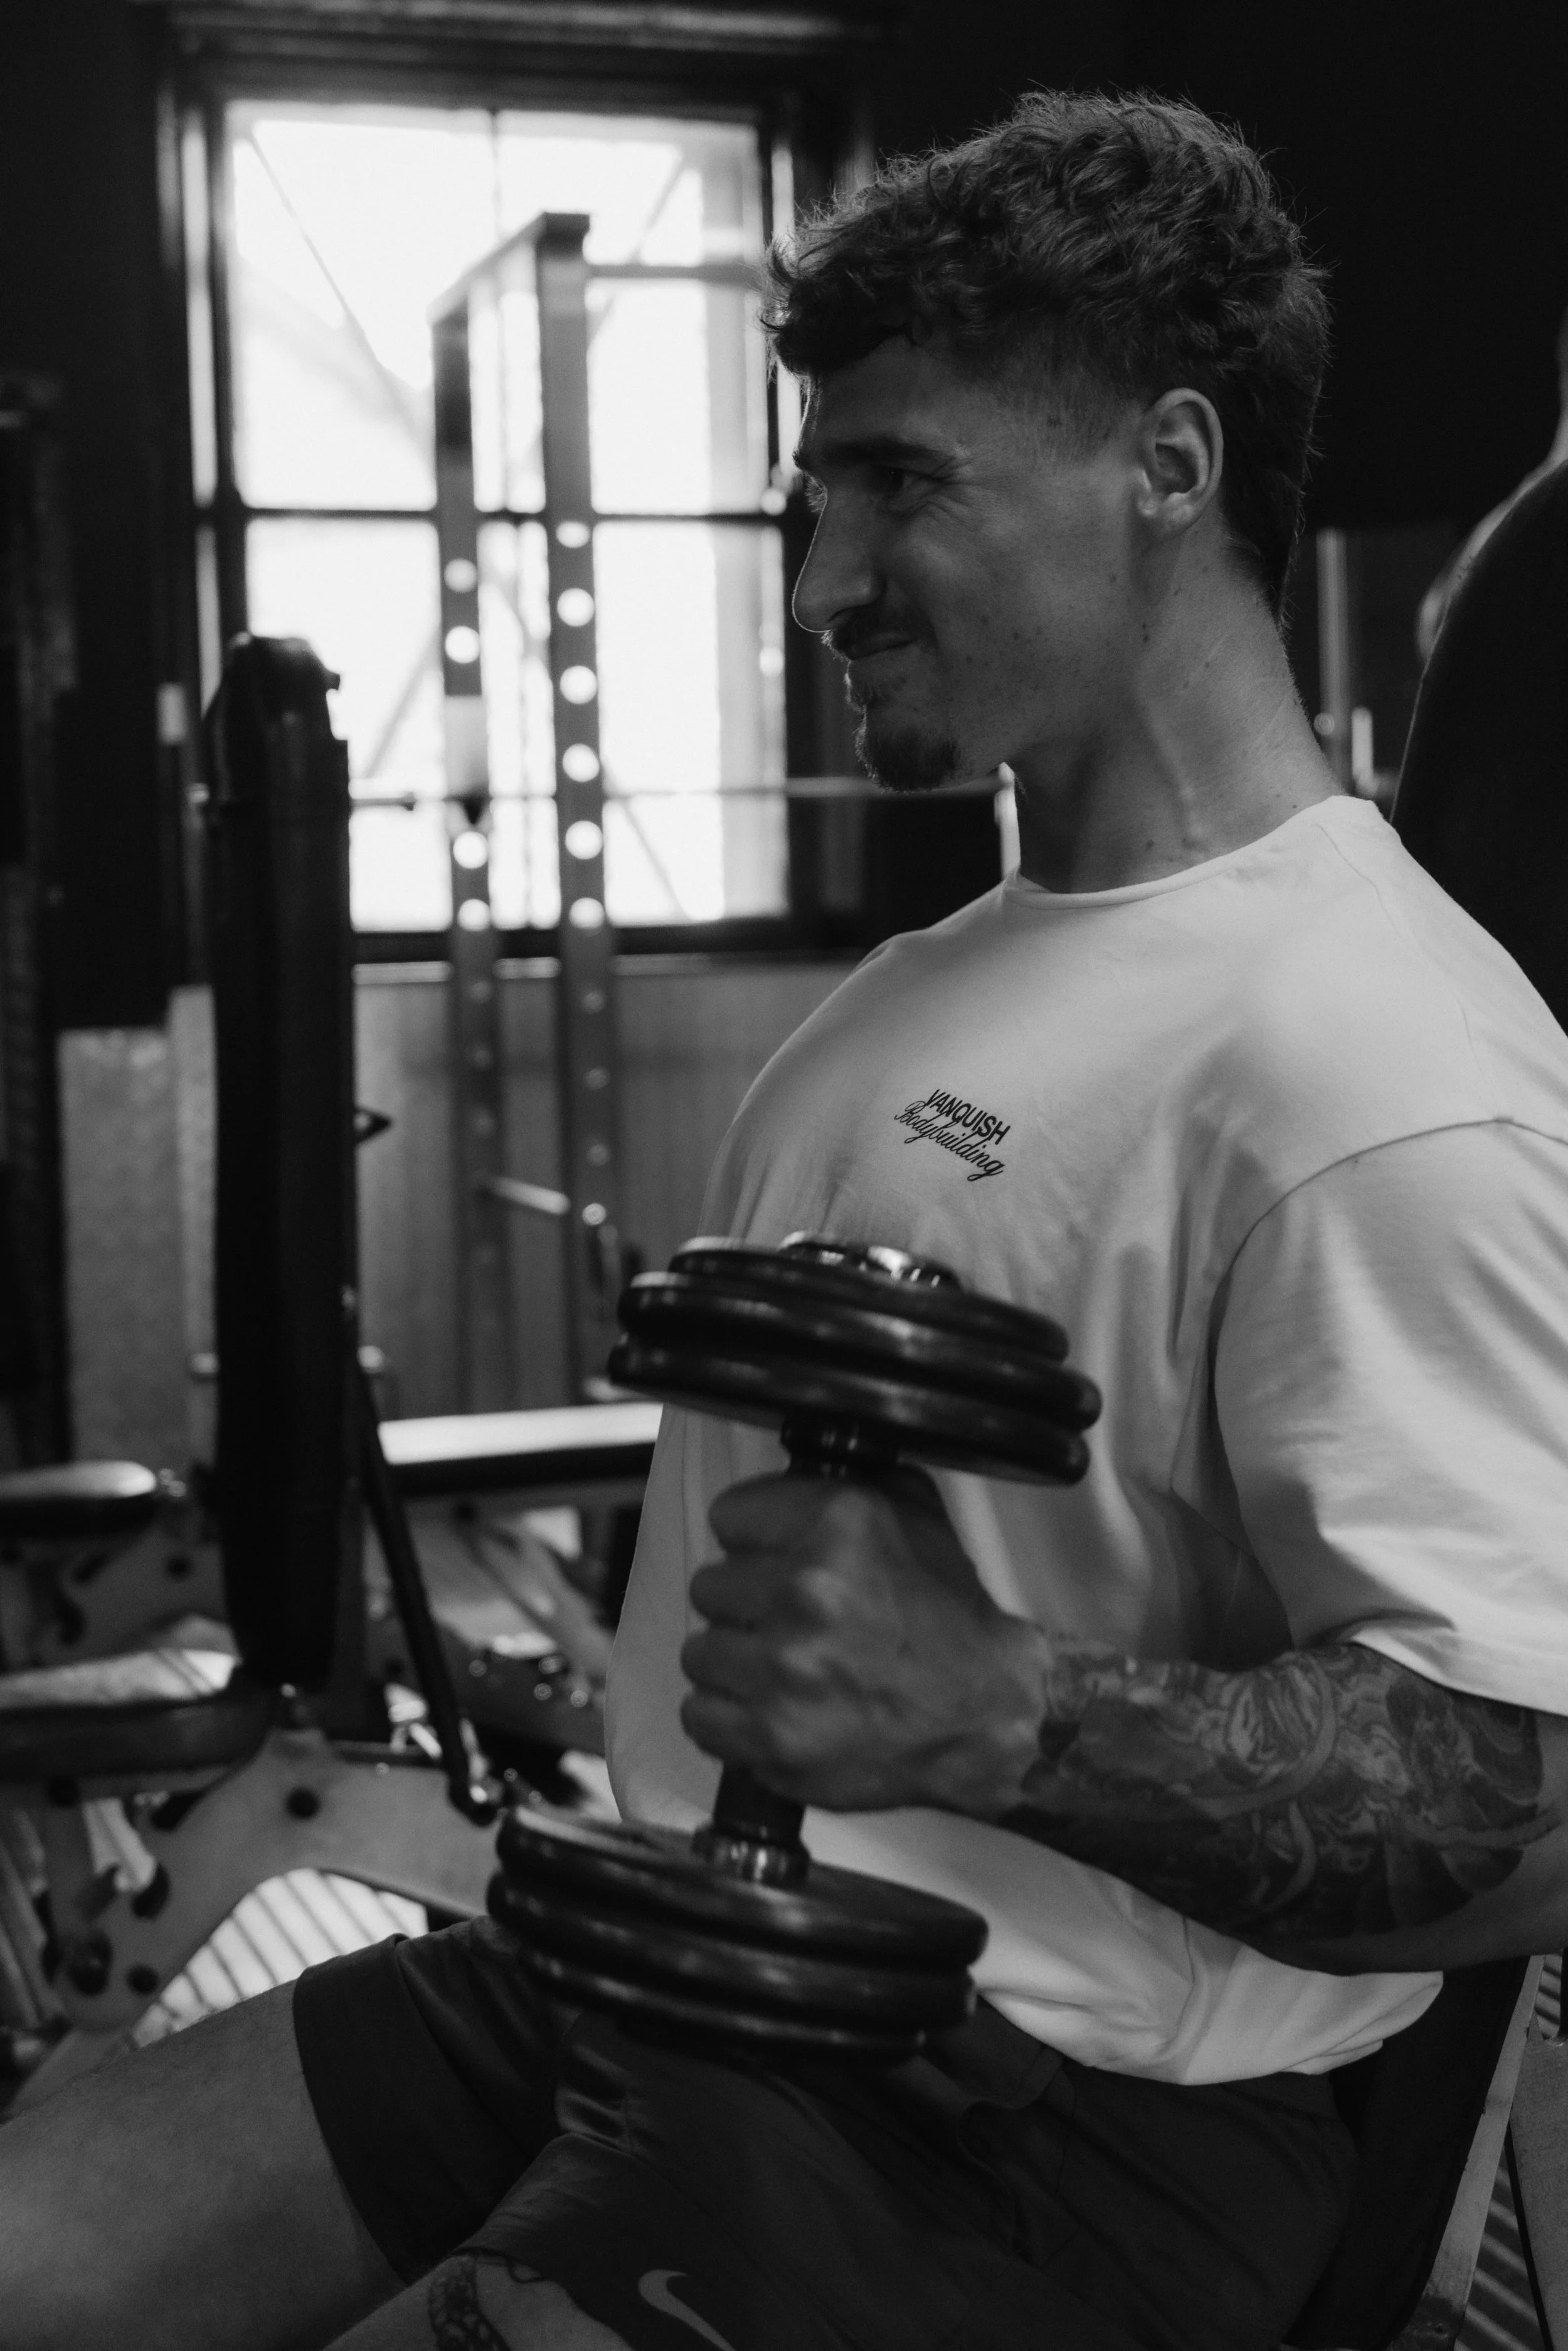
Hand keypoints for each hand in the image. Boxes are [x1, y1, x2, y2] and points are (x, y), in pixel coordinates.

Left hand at [679, 1468, 1049, 1815]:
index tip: (775, 1558)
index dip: (755, 1540)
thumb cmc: (948, 1622)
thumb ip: (852, 1480)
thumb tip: (792, 1471)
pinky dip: (730, 1719)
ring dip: (737, 1663)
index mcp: (837, 1524)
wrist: (984, 1715)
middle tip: (791, 1622)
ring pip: (699, 1652)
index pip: (728, 1516)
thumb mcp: (917, 1516)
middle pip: (709, 1585)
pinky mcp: (771, 1736)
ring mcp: (783, 1669)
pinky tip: (774, 1710)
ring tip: (786, 1670)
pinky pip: (700, 1715)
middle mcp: (806, 1591)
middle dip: (748, 1604)